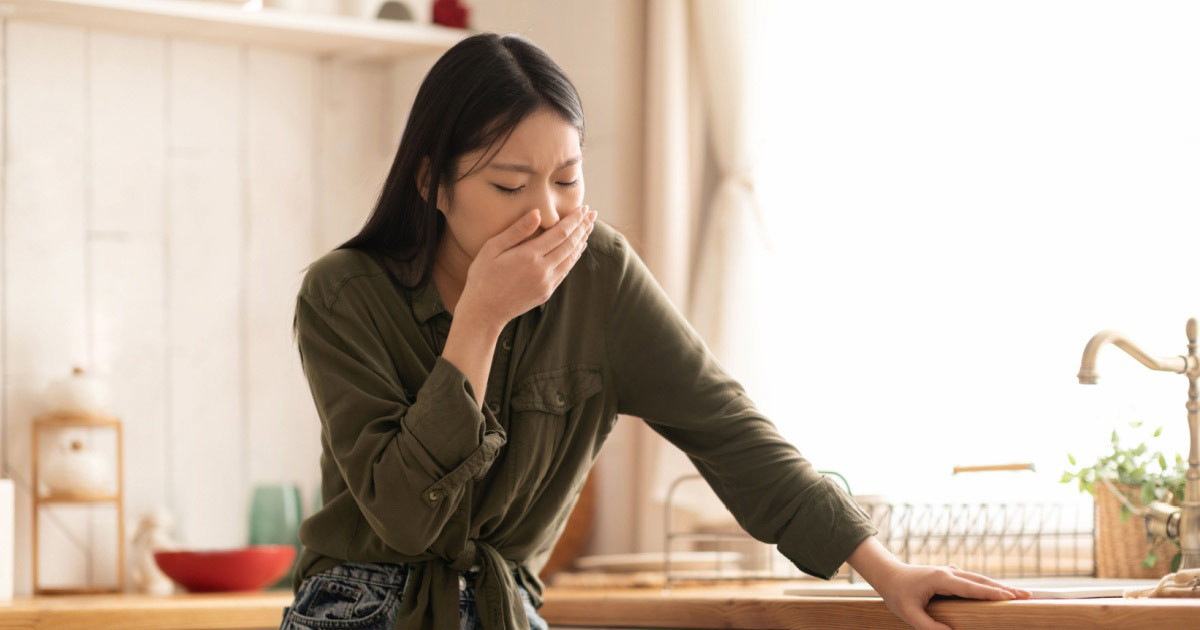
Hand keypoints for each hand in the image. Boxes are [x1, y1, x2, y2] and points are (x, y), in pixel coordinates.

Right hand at [459, 204, 595, 325]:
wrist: (483, 312)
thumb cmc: (482, 277)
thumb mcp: (492, 248)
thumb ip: (516, 231)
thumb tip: (538, 213)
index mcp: (529, 256)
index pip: (560, 233)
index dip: (574, 219)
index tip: (583, 208)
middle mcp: (543, 270)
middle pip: (570, 244)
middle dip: (583, 227)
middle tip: (592, 213)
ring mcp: (547, 283)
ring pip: (571, 258)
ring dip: (582, 241)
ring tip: (589, 227)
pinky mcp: (547, 292)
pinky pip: (566, 271)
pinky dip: (574, 257)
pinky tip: (577, 248)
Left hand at [871, 562, 1031, 629]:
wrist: (888, 574)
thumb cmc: (897, 594)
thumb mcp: (909, 613)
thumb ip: (928, 626)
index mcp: (941, 579)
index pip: (970, 587)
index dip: (991, 592)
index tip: (1010, 597)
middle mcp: (949, 572)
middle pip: (981, 581)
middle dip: (1004, 588)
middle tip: (1026, 596)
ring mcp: (950, 571)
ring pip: (979, 579)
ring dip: (999, 586)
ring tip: (1019, 594)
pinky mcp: (949, 575)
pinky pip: (973, 580)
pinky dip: (988, 586)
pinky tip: (999, 592)